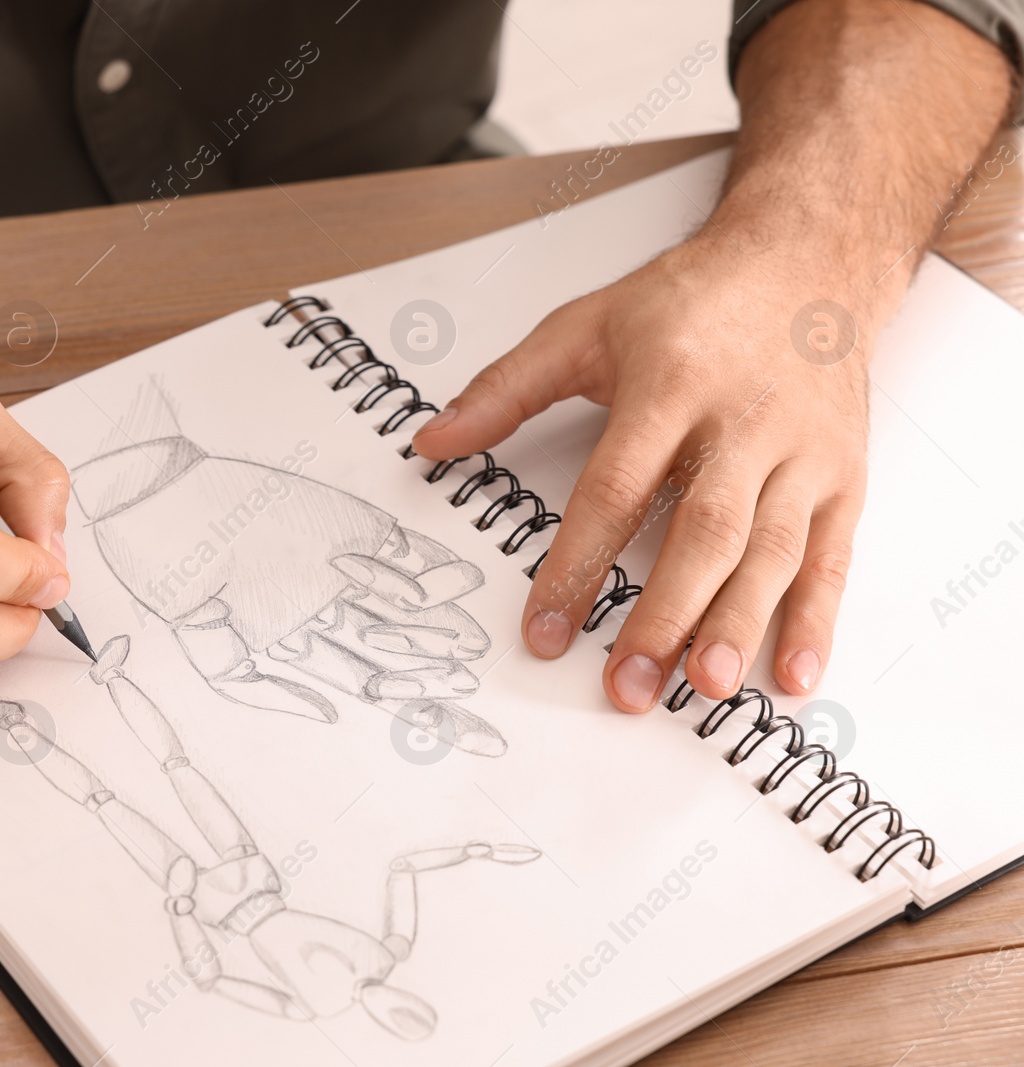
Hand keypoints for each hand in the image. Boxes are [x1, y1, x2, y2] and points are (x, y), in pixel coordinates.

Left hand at [412, 232, 871, 711]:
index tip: (545, 630)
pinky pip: (831, 556)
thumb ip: (505, 389)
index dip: (577, 563)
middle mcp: (743, 421)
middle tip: (627, 685)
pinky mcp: (842, 476)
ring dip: (738, 624)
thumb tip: (432, 441)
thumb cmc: (692, 300)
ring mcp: (800, 452)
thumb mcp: (586, 326)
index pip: (616, 488)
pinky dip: (816, 619)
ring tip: (705, 687)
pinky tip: (791, 673)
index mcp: (670, 384)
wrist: (808, 260)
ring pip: (770, 550)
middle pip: (702, 530)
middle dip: (664, 614)